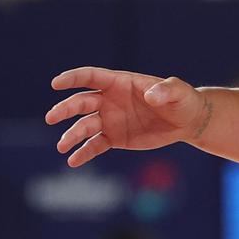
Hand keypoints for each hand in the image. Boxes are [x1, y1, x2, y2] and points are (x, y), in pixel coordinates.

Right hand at [46, 67, 210, 166]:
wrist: (187, 121)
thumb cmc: (182, 100)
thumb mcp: (178, 92)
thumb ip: (165, 90)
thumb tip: (152, 94)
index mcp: (121, 83)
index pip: (91, 77)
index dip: (73, 78)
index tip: (56, 83)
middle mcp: (109, 100)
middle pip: (81, 102)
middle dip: (65, 108)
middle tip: (52, 117)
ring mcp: (110, 119)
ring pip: (84, 126)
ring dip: (72, 135)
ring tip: (62, 146)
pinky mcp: (114, 138)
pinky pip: (94, 145)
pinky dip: (83, 153)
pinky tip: (73, 161)